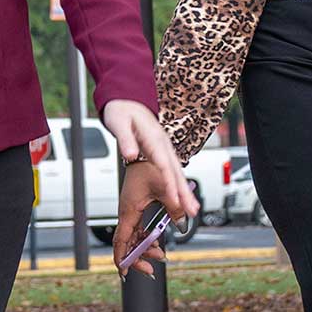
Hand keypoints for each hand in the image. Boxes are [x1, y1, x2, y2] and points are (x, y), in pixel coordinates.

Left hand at [99, 100, 199, 220]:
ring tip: (192, 208)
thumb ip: (125, 140)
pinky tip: (182, 195)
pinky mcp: (162, 151)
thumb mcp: (119, 123)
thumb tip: (130, 155)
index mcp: (153, 138)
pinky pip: (173, 170)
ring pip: (177, 172)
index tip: (175, 200)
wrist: (127, 101)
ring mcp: (165, 148)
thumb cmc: (122, 111)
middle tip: (193, 210)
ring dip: (185, 191)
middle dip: (185, 192)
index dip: (170, 184)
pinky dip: (179, 184)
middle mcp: (163, 144)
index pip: (164, 165)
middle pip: (176, 172)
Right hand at [111, 158, 183, 277]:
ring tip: (161, 254)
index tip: (125, 272)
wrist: (145, 155)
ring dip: (145, 248)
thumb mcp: (166, 189)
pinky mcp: (136, 210)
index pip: (121, 241)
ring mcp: (131, 213)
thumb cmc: (149, 168)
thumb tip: (183, 224)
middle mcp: (127, 214)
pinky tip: (157, 242)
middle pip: (127, 243)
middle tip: (151, 268)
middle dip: (138, 257)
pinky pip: (138, 229)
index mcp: (129, 211)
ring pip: (134, 238)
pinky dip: (146, 238)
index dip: (122, 258)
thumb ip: (175, 209)